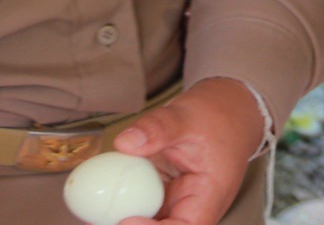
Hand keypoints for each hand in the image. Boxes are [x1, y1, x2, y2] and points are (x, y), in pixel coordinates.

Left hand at [110, 78, 262, 224]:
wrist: (228, 109)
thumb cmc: (219, 116)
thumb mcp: (187, 116)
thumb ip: (157, 127)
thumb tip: (126, 142)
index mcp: (210, 195)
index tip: (126, 220)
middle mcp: (194, 205)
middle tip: (99, 218)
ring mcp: (178, 202)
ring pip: (150, 221)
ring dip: (123, 217)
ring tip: (95, 212)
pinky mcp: (164, 195)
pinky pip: (142, 206)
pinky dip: (123, 203)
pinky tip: (104, 195)